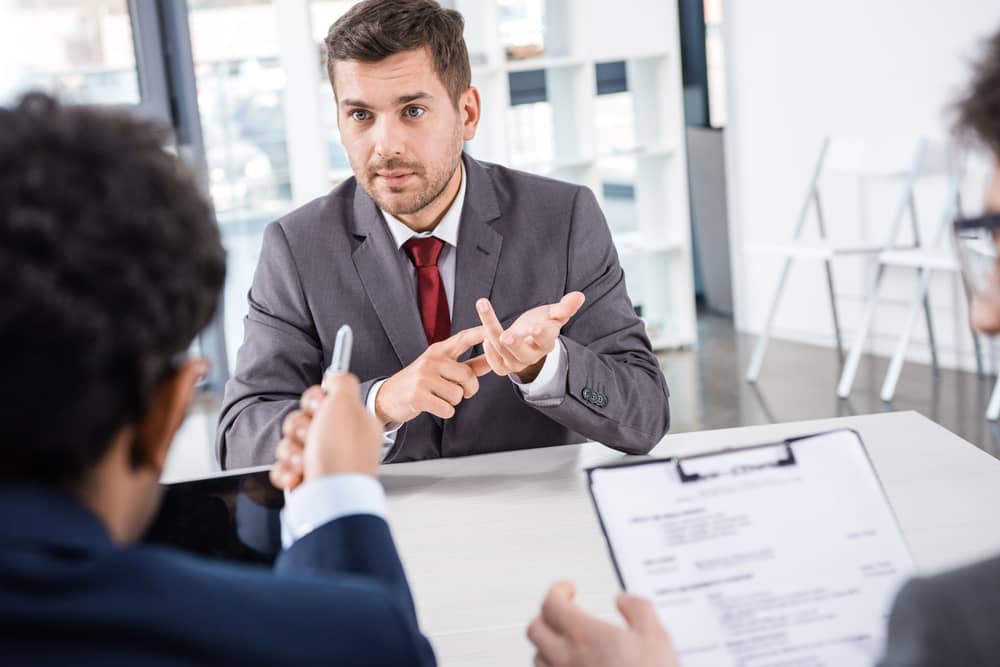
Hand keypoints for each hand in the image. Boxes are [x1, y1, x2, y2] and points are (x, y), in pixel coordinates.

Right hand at [270, 373, 382, 489]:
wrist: (331, 498)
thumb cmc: (340, 453)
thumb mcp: (346, 403)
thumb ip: (341, 383)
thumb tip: (336, 376)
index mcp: (352, 422)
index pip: (322, 400)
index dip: (314, 403)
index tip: (318, 409)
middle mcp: (338, 441)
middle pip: (301, 420)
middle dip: (298, 428)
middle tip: (310, 437)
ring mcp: (322, 462)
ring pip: (289, 444)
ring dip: (291, 452)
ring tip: (304, 462)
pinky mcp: (306, 480)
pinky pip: (283, 467)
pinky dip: (286, 471)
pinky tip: (298, 475)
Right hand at [374, 326, 491, 426]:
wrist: (388, 397)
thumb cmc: (421, 382)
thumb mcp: (442, 369)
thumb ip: (468, 365)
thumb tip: (493, 361)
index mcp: (438, 350)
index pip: (463, 339)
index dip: (479, 334)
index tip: (492, 329)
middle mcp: (431, 360)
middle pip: (468, 377)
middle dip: (469, 390)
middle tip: (460, 393)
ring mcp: (423, 378)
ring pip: (458, 395)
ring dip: (453, 402)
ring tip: (438, 396)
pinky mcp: (418, 396)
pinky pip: (448, 409)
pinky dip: (444, 412)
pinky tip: (432, 406)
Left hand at [476, 292, 584, 382]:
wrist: (528, 339)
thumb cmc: (541, 323)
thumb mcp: (553, 313)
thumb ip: (565, 307)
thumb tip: (579, 296)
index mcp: (547, 341)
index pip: (546, 339)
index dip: (541, 334)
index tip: (534, 327)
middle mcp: (533, 355)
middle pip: (524, 354)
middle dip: (515, 345)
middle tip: (505, 335)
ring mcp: (517, 362)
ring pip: (504, 353)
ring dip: (492, 333)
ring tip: (484, 309)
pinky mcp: (504, 366)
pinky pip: (495, 364)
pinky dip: (488, 352)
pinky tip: (483, 335)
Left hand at [527, 581, 677, 666]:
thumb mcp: (656, 637)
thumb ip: (638, 609)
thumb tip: (624, 600)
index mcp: (586, 636)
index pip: (551, 604)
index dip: (557, 591)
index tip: (568, 590)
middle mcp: (567, 658)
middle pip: (534, 629)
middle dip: (546, 615)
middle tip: (561, 612)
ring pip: (537, 656)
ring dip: (547, 644)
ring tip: (565, 641)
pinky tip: (570, 666)